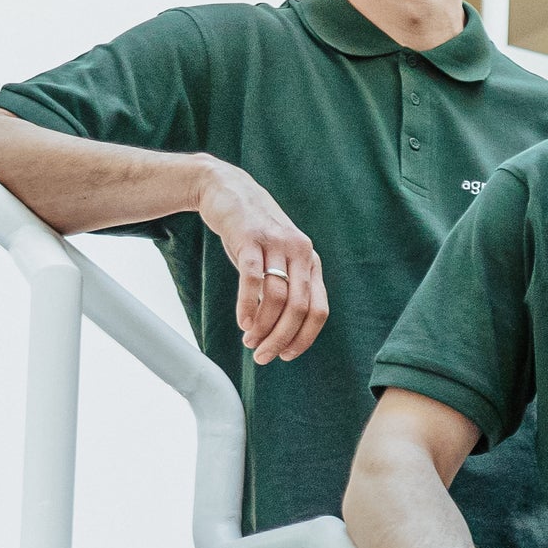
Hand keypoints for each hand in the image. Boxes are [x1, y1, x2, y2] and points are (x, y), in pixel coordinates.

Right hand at [193, 160, 329, 363]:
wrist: (228, 190)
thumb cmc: (252, 234)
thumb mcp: (277, 260)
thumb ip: (284, 289)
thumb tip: (281, 332)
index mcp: (311, 262)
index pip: (319, 310)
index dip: (304, 338)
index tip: (286, 356)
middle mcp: (300, 252)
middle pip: (300, 308)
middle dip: (282, 338)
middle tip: (263, 357)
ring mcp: (276, 243)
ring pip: (277, 297)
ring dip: (263, 326)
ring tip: (249, 341)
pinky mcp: (249, 238)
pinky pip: (253, 279)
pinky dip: (248, 305)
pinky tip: (243, 322)